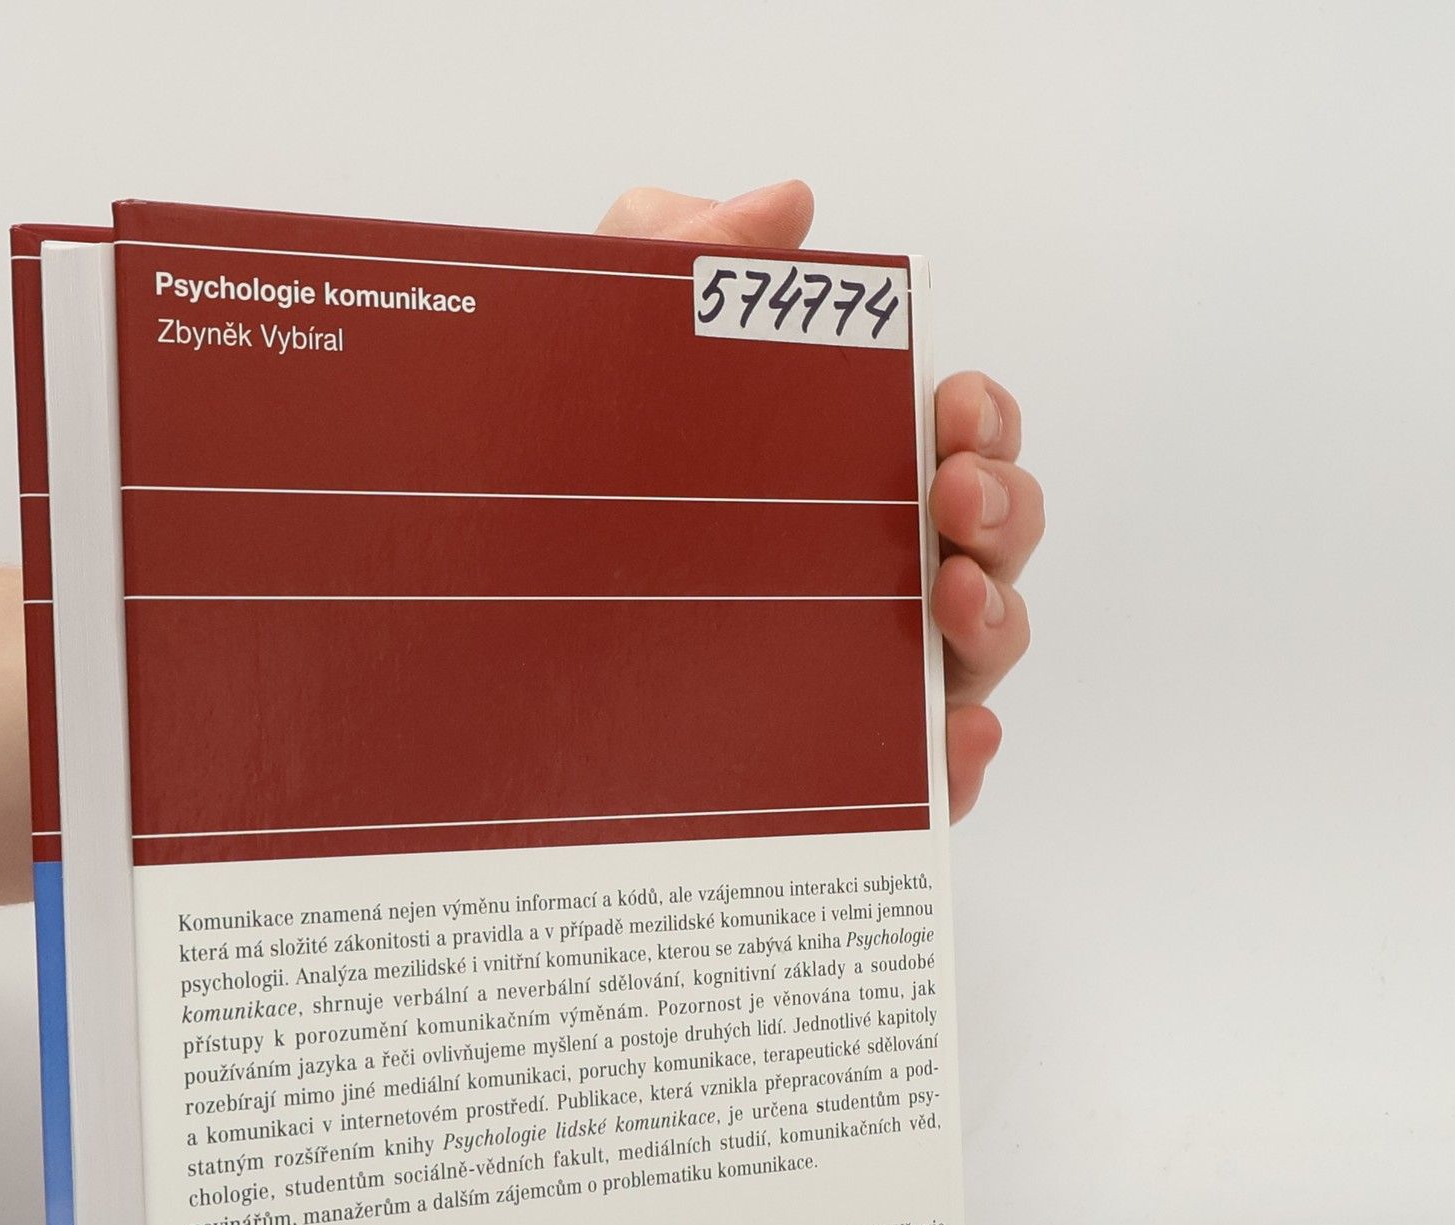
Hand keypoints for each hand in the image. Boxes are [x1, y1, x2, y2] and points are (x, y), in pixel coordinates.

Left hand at [599, 182, 1040, 820]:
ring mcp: (854, 677)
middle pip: (991, 543)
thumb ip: (676, 255)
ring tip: (952, 595)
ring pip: (977, 656)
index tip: (951, 406)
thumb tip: (787, 204)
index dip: (981, 420)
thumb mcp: (592, 358)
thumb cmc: (547, 497)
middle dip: (1003, 506)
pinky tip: (954, 739)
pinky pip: (924, 784)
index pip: (952, 445)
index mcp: (836, 482)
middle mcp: (860, 576)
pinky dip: (960, 762)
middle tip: (956, 493)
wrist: (457, 643)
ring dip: (996, 619)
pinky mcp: (833, 773)